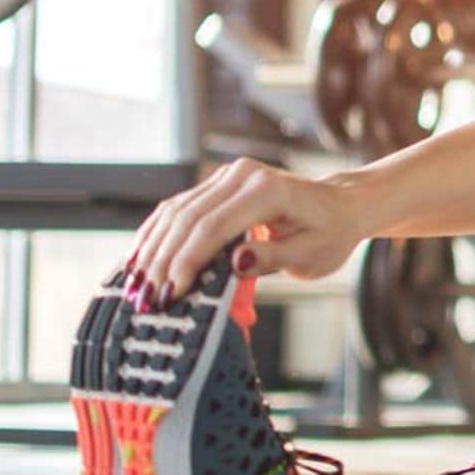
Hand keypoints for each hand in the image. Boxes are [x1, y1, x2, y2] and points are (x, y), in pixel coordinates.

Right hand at [119, 158, 366, 310]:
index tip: (169, 294)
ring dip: (152, 250)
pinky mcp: (218, 184)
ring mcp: (228, 176)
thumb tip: (234, 263)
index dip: (187, 262)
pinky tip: (139, 260)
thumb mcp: (312, 255)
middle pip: (188, 218)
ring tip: (134, 287)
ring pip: (176, 212)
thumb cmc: (330, 234)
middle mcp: (242, 175)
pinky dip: (157, 235)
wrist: (341, 206)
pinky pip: (179, 208)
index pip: (213, 226)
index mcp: (268, 190)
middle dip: (162, 261)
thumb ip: (273, 258)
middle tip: (143, 300)